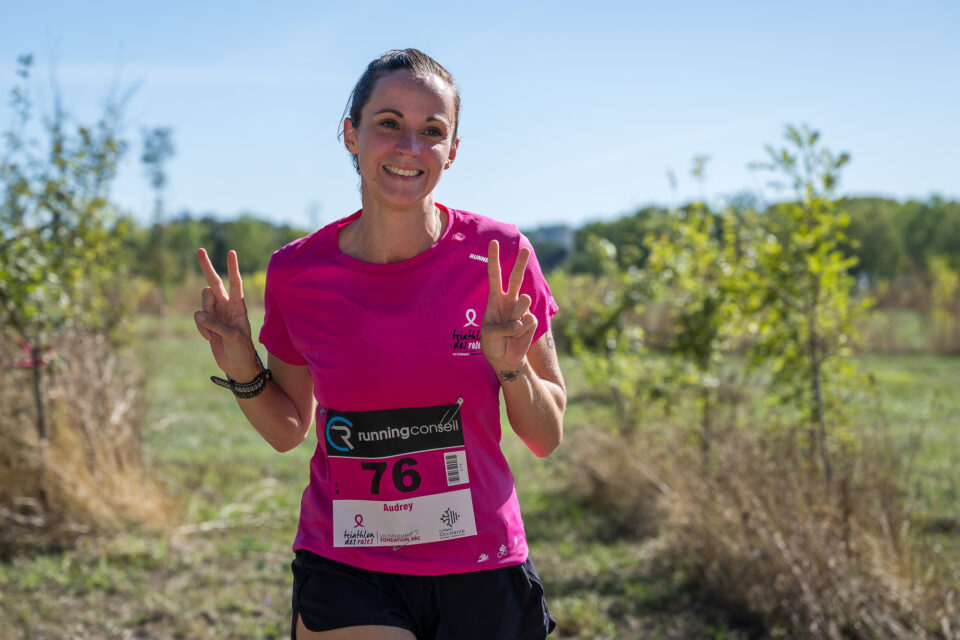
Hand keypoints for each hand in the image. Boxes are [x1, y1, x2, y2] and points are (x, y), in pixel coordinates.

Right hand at [194, 248, 258, 380]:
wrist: (237, 365)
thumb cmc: (242, 351)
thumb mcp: (233, 339)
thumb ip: (217, 325)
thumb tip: (199, 314)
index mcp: (238, 307)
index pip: (236, 284)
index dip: (233, 268)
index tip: (231, 252)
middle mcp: (227, 306)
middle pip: (214, 283)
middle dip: (207, 267)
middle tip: (200, 249)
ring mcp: (216, 313)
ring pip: (202, 302)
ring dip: (204, 318)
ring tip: (213, 333)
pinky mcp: (207, 322)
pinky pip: (198, 318)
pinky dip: (201, 328)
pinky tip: (210, 338)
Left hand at [481, 240, 537, 379]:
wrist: (505, 357)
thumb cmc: (492, 342)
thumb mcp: (488, 334)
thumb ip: (501, 327)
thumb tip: (520, 322)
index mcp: (495, 299)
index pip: (494, 276)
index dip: (494, 259)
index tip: (493, 242)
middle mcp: (509, 301)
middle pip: (516, 278)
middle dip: (520, 263)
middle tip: (525, 249)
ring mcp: (521, 310)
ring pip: (524, 300)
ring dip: (516, 315)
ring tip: (511, 328)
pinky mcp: (531, 320)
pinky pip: (528, 321)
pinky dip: (520, 331)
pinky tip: (517, 336)